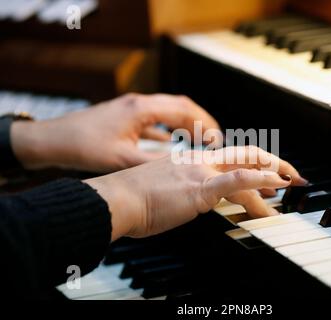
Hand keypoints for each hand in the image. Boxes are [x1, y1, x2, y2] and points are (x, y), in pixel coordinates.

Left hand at [10, 93, 219, 172]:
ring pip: (168, 111)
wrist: (52, 139)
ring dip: (186, 123)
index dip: (204, 125)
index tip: (217, 139)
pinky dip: (169, 128)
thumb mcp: (122, 158)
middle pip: (180, 106)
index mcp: (141, 109)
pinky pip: (155, 119)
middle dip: (200, 121)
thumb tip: (182, 167)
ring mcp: (132, 109)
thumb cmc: (83, 146)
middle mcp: (139, 104)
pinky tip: (172, 142)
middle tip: (215, 138)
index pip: (183, 111)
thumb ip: (153, 162)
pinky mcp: (125, 117)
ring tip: (200, 139)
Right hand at [85, 146, 307, 240]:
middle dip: (275, 164)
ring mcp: (201, 172)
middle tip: (294, 176)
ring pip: (246, 172)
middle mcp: (199, 160)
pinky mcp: (200, 188)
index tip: (270, 175)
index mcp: (191, 159)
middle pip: (246, 154)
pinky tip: (278, 182)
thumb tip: (191, 199)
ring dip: (272, 183)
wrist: (117, 199)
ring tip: (288, 195)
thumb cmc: (133, 199)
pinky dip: (260, 178)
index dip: (254, 164)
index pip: (231, 158)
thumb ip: (181, 189)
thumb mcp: (162, 188)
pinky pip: (236, 180)